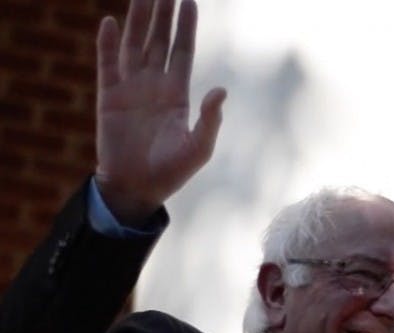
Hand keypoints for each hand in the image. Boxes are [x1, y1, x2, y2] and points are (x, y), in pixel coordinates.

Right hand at [95, 0, 225, 224]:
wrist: (138, 189)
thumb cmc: (171, 173)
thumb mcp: (199, 149)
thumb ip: (211, 120)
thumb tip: (221, 91)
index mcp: (177, 95)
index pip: (182, 51)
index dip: (186, 27)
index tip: (190, 0)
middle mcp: (154, 85)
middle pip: (159, 40)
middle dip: (163, 13)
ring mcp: (130, 88)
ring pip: (135, 44)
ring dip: (138, 19)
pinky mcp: (109, 97)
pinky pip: (107, 65)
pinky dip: (108, 45)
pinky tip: (112, 24)